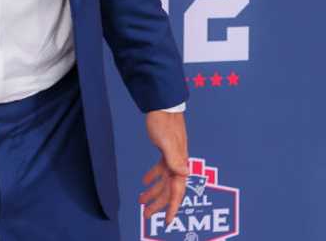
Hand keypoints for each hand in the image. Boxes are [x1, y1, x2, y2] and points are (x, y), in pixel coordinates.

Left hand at [138, 109, 188, 227]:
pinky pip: (160, 169)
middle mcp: (178, 163)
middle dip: (158, 203)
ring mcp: (172, 158)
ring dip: (153, 192)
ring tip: (141, 201)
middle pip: (168, 189)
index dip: (172, 207)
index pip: (177, 191)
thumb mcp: (168, 141)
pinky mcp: (166, 151)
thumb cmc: (165, 121)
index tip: (167, 221)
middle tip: (146, 215)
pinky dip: (153, 177)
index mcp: (180, 163)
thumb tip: (184, 173)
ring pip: (163, 181)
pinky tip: (144, 181)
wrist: (163, 105)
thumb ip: (175, 158)